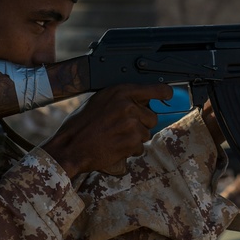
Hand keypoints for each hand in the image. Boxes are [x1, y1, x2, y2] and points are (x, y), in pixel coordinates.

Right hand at [42, 83, 173, 177]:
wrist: (71, 147)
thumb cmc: (81, 125)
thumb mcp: (100, 101)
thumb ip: (121, 99)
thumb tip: (141, 101)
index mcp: (120, 92)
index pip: (155, 89)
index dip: (164, 93)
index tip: (168, 96)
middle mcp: (128, 105)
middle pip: (152, 117)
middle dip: (141, 124)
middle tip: (122, 128)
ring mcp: (131, 124)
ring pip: (146, 134)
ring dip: (134, 139)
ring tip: (115, 137)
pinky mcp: (132, 141)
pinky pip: (140, 148)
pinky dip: (130, 150)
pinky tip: (114, 146)